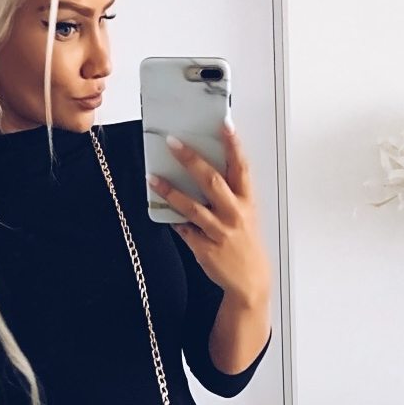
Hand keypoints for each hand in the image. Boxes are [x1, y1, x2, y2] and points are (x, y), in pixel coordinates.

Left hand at [147, 124, 271, 305]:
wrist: (250, 280)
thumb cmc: (245, 243)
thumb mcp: (245, 214)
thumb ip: (229, 194)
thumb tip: (203, 170)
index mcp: (246, 201)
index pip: (241, 167)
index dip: (233, 144)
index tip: (224, 124)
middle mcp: (234, 214)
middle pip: (211, 181)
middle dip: (191, 159)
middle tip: (173, 143)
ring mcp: (219, 232)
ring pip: (192, 207)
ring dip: (170, 191)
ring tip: (153, 178)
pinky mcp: (206, 248)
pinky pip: (184, 230)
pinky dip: (173, 220)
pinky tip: (162, 211)